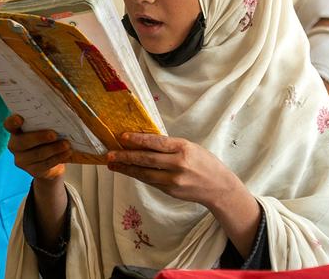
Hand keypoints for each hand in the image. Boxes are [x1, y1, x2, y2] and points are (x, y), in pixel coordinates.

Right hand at [4, 115, 69, 181]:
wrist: (51, 162)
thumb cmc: (47, 140)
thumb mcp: (45, 130)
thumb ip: (45, 124)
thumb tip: (59, 119)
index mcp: (16, 131)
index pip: (9, 125)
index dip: (12, 122)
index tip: (20, 118)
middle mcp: (15, 145)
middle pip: (23, 142)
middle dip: (39, 137)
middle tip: (54, 134)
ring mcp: (22, 160)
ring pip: (37, 154)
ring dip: (53, 148)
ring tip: (66, 144)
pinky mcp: (32, 171)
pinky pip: (45, 164)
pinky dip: (58, 157)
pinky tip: (67, 152)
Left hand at [108, 133, 260, 255]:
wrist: (219, 187)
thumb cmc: (204, 163)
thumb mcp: (191, 147)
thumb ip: (170, 146)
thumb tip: (143, 141)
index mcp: (184, 148)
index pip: (156, 142)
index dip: (138, 139)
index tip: (122, 137)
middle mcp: (178, 164)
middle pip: (147, 159)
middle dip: (126, 156)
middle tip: (110, 153)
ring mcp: (174, 180)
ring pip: (144, 173)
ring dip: (126, 169)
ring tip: (112, 164)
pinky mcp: (170, 191)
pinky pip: (150, 182)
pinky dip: (137, 175)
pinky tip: (127, 171)